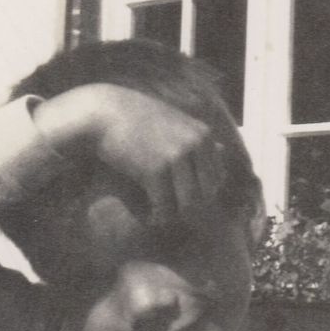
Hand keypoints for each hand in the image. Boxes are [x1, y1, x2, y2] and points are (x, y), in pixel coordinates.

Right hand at [30, 83, 225, 223]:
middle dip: (188, 207)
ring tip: (157, 215)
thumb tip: (225, 151)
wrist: (103, 113)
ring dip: (172, 216)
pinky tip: (147, 216)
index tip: (177, 198)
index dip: (199, 195)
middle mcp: (196, 144)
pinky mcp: (156, 170)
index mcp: (204, 135)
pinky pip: (164, 208)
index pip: (216, 180)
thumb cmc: (138, 120)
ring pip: (188, 205)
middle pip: (206, 195)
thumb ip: (199, 139)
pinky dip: (155, 217)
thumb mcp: (175, 123)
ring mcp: (177, 156)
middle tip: (167, 210)